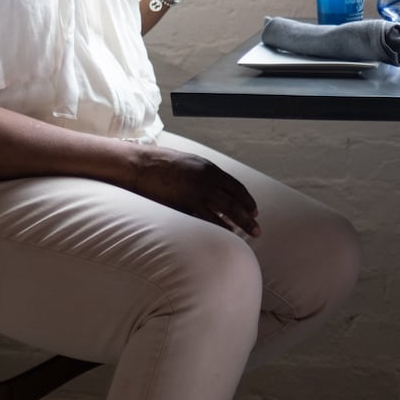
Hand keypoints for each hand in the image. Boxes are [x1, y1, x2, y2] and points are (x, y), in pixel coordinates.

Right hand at [127, 145, 260, 236]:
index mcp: (210, 169)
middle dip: (247, 217)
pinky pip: (204, 220)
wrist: (142, 165)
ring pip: (222, 213)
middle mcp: (206, 181)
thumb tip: (220, 188)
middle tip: (256, 230)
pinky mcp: (183, 205)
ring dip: (235, 226)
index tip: (254, 211)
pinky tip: (223, 236)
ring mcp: (195, 194)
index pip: (236, 187)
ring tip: (243, 236)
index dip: (247, 201)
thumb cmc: (165, 163)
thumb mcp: (192, 163)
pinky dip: (216, 228)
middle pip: (234, 202)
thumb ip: (207, 175)